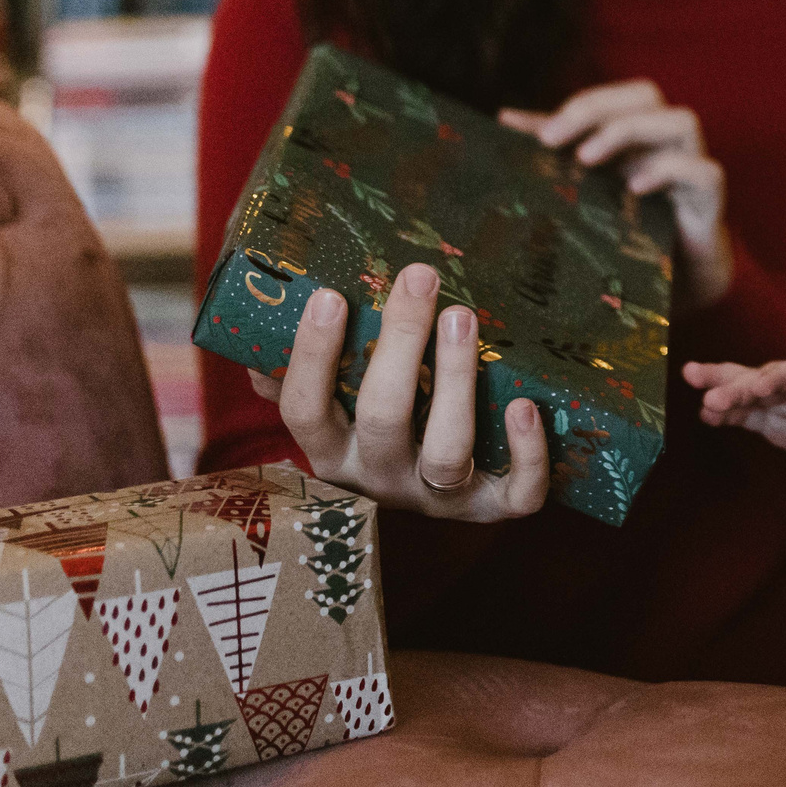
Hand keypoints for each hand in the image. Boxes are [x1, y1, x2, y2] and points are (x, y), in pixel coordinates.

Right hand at [250, 260, 550, 520]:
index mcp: (332, 449)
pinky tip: (525, 405)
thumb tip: (258, 329)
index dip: (314, 356)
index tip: (332, 296)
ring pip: (447, 451)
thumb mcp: (330, 409)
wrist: (427, 508)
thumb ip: (295, 375)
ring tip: (463, 316)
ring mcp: (436, 498)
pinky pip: (515, 495)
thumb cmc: (373, 431)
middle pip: (384, 417)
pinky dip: (527, 454)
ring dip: (457, 380)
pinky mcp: (490, 509)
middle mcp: (380, 477)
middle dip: (401, 344)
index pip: (305, 409)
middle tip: (420, 276)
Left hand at [503, 79, 732, 308]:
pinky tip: (634, 189)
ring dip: (631, 131)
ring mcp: (693, 165)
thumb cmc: (633, 226)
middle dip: (598, 109)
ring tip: (588, 159)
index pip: (614, 98)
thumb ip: (556, 151)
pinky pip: (704, 171)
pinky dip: (670, 171)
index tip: (542, 137)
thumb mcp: (588, 187)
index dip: (580, 106)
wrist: (680, 280)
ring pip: (682, 120)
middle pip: (646, 94)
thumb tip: (506, 118)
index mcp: (638, 133)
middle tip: (555, 142)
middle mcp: (667, 141)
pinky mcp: (711, 198)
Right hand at [682, 352, 785, 462]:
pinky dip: (726, 415)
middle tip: (702, 382)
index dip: (774, 377)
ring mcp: (779, 400)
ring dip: (721, 391)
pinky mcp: (772, 420)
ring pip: (744, 391)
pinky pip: (745, 416)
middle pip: (759, 376)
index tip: (756, 385)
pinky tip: (706, 415)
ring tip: (694, 386)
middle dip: (734, 381)